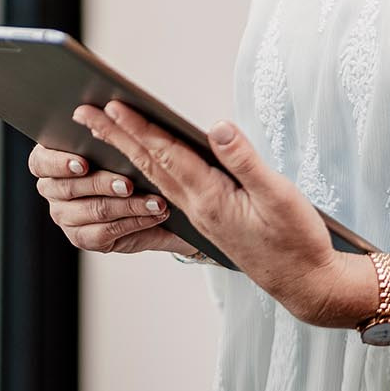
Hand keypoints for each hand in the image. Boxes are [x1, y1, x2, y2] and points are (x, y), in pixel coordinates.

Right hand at [27, 141, 195, 256]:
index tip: (84, 163)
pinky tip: (152, 214)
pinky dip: (133, 222)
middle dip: (102, 185)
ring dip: (127, 205)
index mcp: (49, 160)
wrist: (144, 196)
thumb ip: (106, 132)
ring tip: (154, 201)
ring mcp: (65, 216)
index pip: (40, 161)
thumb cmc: (125, 160)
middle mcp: (52, 189)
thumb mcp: (115, 143)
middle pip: (69, 189)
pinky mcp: (82, 238)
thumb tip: (109, 113)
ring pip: (93, 211)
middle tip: (129, 183)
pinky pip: (105, 233)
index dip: (59, 163)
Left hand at [73, 100, 375, 327]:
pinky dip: (147, 169)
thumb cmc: (297, 240)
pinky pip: (167, 190)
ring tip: (102, 130)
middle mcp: (196, 208)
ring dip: (125, 151)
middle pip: (148, 165)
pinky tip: (140, 160)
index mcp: (211, 199)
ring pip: (154, 177)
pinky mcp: (207, 220)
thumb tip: (216, 127)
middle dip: (116, 136)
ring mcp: (199, 216)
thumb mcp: (279, 196)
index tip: (113, 106)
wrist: (306, 284)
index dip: (139, 129)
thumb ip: (246, 161)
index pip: (166, 156)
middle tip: (84, 113)